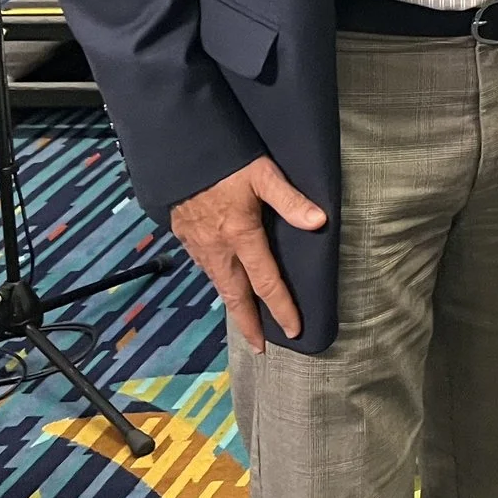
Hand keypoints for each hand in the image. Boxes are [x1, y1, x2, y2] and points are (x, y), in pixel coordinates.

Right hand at [169, 155, 326, 351]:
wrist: (178, 149)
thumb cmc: (226, 159)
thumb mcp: (263, 174)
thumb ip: (291, 200)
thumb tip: (319, 221)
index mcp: (240, 235)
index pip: (266, 282)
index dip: (281, 307)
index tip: (293, 329)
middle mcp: (218, 247)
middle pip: (235, 295)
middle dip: (248, 323)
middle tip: (259, 347)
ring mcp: (198, 244)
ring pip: (218, 283)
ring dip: (232, 304)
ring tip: (245, 319)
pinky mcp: (184, 235)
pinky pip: (205, 267)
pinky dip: (217, 282)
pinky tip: (223, 282)